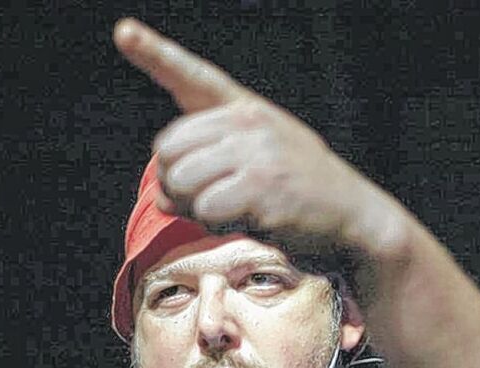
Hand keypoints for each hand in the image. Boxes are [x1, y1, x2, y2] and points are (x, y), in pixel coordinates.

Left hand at [112, 17, 382, 255]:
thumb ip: (203, 170)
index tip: (124, 32)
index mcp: (245, 109)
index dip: (154, 52)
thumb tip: (160, 198)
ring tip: (232, 211)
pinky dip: (215, 224)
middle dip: (175, 184)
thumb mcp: (255, 164)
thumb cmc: (299, 192)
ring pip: (180, 180)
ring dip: (194, 208)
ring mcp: (256, 152)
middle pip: (168, 150)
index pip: (193, 77)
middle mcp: (248, 122)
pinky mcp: (262, 186)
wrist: (355, 216)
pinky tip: (247, 220)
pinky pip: (204, 208)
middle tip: (208, 200)